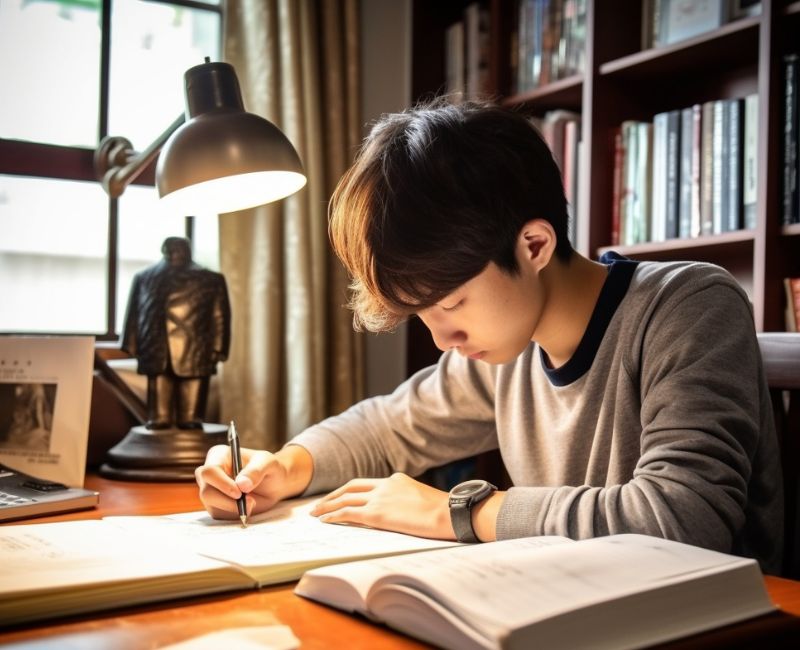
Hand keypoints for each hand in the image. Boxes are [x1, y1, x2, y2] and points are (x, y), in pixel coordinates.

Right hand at [195, 444, 312, 519]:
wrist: (274, 483)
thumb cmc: (269, 467)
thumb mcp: (268, 463)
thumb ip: (256, 470)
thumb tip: (241, 485)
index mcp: (219, 456)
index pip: (209, 471)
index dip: (222, 484)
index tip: (239, 492)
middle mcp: (210, 473)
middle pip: (207, 492)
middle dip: (229, 502)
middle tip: (251, 502)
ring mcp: (210, 490)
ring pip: (213, 506)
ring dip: (235, 509)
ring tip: (253, 502)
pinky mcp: (215, 505)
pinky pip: (220, 516)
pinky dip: (235, 514)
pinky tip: (247, 506)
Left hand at [310, 472, 454, 539]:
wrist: (451, 513)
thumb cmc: (444, 512)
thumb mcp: (422, 499)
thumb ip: (407, 502)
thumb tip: (402, 514)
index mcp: (396, 479)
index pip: (366, 483)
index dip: (349, 490)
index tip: (339, 496)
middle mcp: (385, 485)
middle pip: (350, 487)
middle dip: (333, 495)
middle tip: (319, 504)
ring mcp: (380, 498)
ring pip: (345, 499)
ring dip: (327, 506)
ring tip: (314, 513)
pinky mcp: (378, 514)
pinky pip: (348, 513)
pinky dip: (333, 515)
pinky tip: (324, 521)